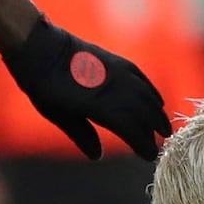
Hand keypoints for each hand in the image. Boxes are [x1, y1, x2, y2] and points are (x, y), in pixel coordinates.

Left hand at [1, 15, 171, 160]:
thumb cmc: (43, 85)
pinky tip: (156, 101)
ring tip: (164, 126)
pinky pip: (142, 79)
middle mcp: (115, 90)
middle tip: (161, 143)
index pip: (132, 131)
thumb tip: (97, 156)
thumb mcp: (58, 115)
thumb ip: (81, 135)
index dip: (143, 145)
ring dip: (158, 113)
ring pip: (148, 96)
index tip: (149, 156)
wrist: (40, 47)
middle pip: (145, 114)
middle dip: (155, 130)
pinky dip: (152, 92)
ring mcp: (118, 73)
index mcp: (100, 108)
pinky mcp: (117, 61)